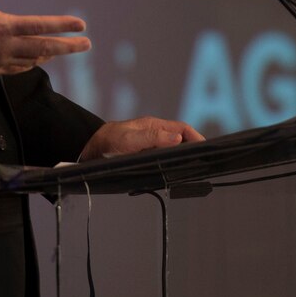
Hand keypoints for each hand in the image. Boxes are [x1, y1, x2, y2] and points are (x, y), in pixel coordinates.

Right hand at [0, 0, 89, 74]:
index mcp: (2, 26)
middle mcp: (5, 46)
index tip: (81, 25)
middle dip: (67, 46)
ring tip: (66, 49)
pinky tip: (39, 58)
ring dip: (52, 54)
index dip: (63, 25)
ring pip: (33, 60)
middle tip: (86, 45)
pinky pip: (18, 68)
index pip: (40, 26)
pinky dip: (33, 63)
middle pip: (44, 48)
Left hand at [79, 117, 204, 160]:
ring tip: (191, 168)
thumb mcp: (130, 140)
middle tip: (202, 161)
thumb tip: (177, 139)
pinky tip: (172, 171)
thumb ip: (153, 138)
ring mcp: (149, 143)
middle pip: (180, 138)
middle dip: (193, 147)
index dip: (196, 137)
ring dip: (182, 155)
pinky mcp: (143, 153)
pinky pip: (162, 156)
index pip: (182, 129)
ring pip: (172, 148)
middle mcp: (154, 133)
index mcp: (154, 125)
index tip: (205, 148)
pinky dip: (171, 161)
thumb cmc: (108, 141)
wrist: (90, 147)